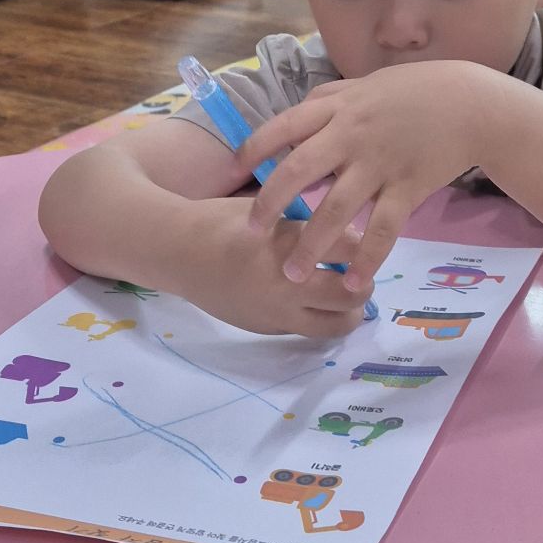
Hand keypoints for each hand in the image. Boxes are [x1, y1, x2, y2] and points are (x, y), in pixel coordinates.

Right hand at [178, 196, 370, 337]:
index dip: (361, 242)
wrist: (178, 253)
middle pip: (351, 294)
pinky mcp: (268, 328)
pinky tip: (313, 301)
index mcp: (288, 244)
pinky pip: (309, 330)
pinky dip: (321, 318)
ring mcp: (278, 311)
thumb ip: (304, 225)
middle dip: (363, 282)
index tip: (358, 239)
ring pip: (337, 324)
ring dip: (349, 310)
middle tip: (358, 272)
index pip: (349, 247)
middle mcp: (288, 282)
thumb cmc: (222, 222)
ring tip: (343, 294)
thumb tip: (344, 231)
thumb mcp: (268, 211)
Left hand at [237, 61, 493, 290]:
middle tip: (252, 232)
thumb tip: (293, 117)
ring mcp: (380, 163)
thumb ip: (327, 101)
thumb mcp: (364, 85)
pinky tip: (354, 281)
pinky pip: (383, 228)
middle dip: (270, 203)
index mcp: (337, 108)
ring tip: (291, 274)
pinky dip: (368, 256)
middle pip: (299, 171)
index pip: (283, 128)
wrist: (470, 103)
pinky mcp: (408, 187)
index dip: (253, 151)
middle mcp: (352, 135)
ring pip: (337, 207)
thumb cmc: (414, 91)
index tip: (234, 174)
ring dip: (312, 243)